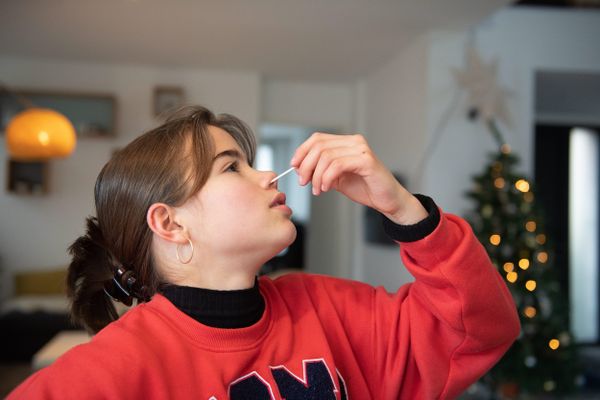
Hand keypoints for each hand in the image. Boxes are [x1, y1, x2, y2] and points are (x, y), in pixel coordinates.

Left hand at [290, 133, 427, 224]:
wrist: (387, 200)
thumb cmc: (365, 188)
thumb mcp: (336, 178)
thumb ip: (321, 170)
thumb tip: (299, 167)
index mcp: (346, 142)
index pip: (317, 139)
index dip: (302, 151)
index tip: (294, 167)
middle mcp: (354, 141)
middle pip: (319, 146)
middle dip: (306, 165)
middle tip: (303, 182)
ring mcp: (361, 149)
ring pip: (326, 156)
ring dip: (316, 176)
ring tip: (317, 190)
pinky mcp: (366, 160)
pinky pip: (337, 165)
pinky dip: (326, 178)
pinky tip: (326, 188)